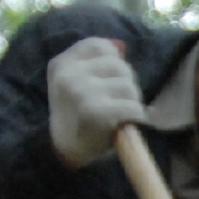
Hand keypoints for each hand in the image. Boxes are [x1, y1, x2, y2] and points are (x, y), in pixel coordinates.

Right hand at [46, 37, 145, 166]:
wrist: (64, 153)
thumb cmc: (77, 117)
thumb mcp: (76, 84)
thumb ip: (96, 63)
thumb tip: (122, 46)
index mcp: (61, 64)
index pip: (99, 45)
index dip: (114, 60)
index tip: (111, 80)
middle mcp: (68, 74)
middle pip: (119, 65)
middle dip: (126, 84)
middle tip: (119, 103)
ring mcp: (80, 91)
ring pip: (128, 84)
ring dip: (132, 101)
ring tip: (121, 114)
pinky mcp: (95, 111)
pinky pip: (132, 106)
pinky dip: (137, 116)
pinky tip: (126, 124)